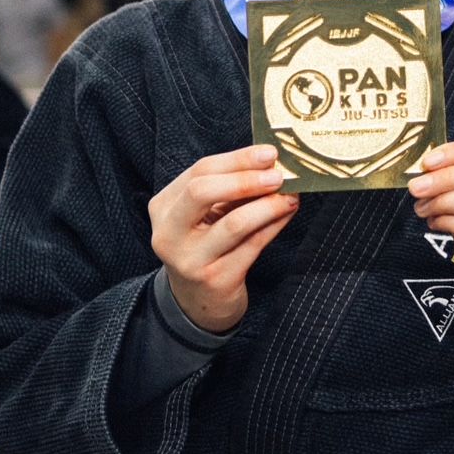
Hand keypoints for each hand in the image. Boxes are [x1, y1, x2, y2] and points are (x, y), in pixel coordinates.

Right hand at [149, 145, 298, 332]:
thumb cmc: (206, 246)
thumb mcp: (207, 215)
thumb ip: (230, 189)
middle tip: (277, 174)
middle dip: (245, 179)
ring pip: (233, 223)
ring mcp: (189, 259)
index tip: (269, 152)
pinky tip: (287, 213)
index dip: (237, 160)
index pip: (199, 172)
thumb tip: (270, 163)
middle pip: (202, 191)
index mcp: (163, 207)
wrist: (199, 301)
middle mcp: (169, 233)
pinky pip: (252, 246)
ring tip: (290, 195)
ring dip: (267, 205)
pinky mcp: (215, 280)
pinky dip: (273, 225)